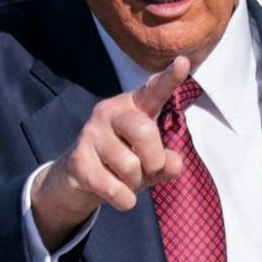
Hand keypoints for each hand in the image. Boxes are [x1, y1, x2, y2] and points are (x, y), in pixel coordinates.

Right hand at [27, 54, 192, 248]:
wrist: (79, 178)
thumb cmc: (123, 162)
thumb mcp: (150, 163)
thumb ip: (167, 162)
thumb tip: (175, 164)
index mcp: (133, 107)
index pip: (154, 90)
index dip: (169, 78)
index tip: (183, 62)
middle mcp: (109, 112)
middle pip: (144, 132)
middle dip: (154, 160)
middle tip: (149, 168)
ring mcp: (91, 134)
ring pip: (130, 166)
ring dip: (135, 183)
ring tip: (126, 179)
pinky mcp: (78, 160)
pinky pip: (114, 188)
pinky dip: (124, 199)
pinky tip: (118, 195)